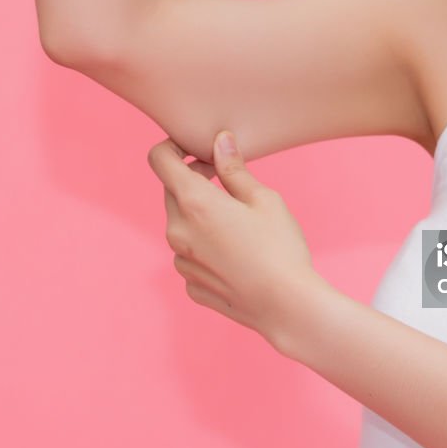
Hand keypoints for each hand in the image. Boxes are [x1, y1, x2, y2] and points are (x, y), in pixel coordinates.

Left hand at [147, 130, 335, 349]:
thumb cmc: (280, 248)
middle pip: (172, 192)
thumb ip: (234, 169)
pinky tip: (237, 256)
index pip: (160, 160)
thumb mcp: (264, 199)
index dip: (174, 148)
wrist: (287, 306)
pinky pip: (191, 256)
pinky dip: (206, 248)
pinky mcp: (191, 285)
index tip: (198, 152)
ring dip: (200, 217)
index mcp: (194, 203)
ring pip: (182, 226)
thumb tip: (220, 141)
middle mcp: (178, 231)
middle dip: (194, 181)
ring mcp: (182, 262)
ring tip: (239, 226)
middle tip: (228, 185)